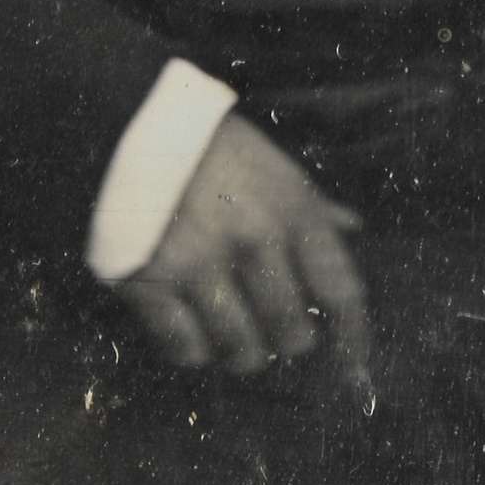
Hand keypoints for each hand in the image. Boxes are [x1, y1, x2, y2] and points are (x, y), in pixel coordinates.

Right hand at [120, 116, 372, 395]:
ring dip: (242, 352)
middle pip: (291, 335)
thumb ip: (312, 206)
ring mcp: (201, 265)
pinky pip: (186, 348)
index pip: (341, 292)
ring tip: (234, 335)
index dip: (352, 337)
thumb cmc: (214, 146)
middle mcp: (254, 242)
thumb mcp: (274, 166)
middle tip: (274, 332)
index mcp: (293, 211)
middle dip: (286, 341)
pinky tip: (192, 328)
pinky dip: (193, 349)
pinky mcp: (151, 282)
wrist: (131, 120)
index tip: (352, 364)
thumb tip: (352, 227)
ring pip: (241, 351)